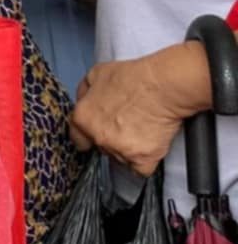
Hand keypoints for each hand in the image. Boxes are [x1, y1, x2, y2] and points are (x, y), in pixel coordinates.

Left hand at [73, 50, 196, 173]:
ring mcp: (119, 150)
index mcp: (83, 118)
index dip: (87, 137)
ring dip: (130, 149)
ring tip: (143, 130)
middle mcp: (98, 137)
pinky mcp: (142, 158)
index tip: (94, 137)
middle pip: (102, 148)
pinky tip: (152, 146)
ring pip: (121, 158)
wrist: (164, 86)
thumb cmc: (135, 77)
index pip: (78, 138)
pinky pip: (141, 169)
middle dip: (112, 139)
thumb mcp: (97, 74)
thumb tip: (83, 101)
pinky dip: (147, 161)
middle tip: (128, 125)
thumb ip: (85, 92)